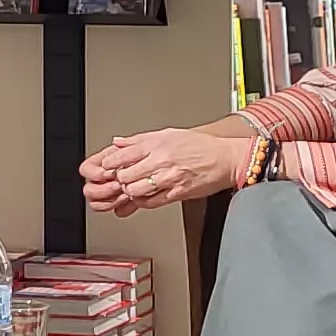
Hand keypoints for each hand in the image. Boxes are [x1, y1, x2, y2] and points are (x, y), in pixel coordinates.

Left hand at [78, 126, 251, 217]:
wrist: (227, 159)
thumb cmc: (201, 146)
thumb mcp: (168, 134)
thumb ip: (140, 140)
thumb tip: (119, 142)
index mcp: (156, 143)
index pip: (121, 156)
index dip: (110, 165)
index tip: (108, 169)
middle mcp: (160, 159)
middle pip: (124, 175)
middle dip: (119, 180)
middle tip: (121, 181)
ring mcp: (168, 177)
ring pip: (135, 190)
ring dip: (130, 192)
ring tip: (133, 189)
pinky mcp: (177, 192)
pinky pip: (151, 202)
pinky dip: (144, 201)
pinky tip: (145, 196)